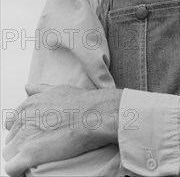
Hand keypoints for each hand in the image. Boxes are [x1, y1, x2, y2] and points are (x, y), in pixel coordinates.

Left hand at [3, 83, 121, 176]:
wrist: (95, 114)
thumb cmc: (82, 103)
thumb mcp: (58, 89)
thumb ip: (40, 89)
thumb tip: (28, 87)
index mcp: (28, 105)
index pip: (12, 124)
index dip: (23, 131)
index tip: (35, 135)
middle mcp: (23, 119)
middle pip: (11, 139)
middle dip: (22, 144)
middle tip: (41, 146)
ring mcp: (25, 137)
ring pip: (9, 154)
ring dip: (20, 157)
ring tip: (38, 158)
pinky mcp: (29, 154)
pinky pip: (12, 168)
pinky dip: (19, 170)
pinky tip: (30, 168)